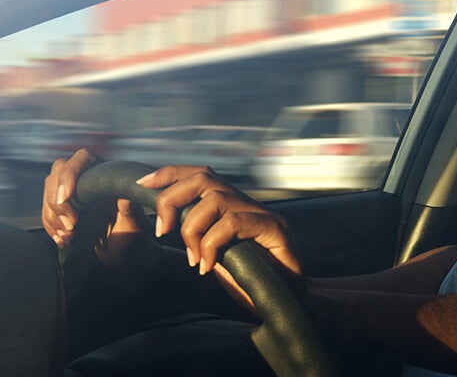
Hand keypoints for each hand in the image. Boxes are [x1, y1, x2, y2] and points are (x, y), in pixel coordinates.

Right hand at [42, 149, 148, 267]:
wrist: (126, 255)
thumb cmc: (134, 237)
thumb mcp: (134, 224)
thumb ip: (130, 209)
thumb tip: (125, 194)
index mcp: (107, 175)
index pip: (83, 158)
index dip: (70, 173)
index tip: (66, 197)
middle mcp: (89, 180)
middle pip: (58, 174)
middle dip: (58, 202)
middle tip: (71, 225)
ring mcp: (75, 194)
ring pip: (49, 194)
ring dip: (53, 217)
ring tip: (69, 236)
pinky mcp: (65, 210)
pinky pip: (47, 212)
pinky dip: (50, 227)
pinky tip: (62, 239)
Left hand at [136, 165, 302, 279]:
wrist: (291, 304)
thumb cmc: (254, 284)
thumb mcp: (215, 258)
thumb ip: (198, 239)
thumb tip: (165, 225)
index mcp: (235, 207)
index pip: (201, 175)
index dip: (171, 174)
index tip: (143, 184)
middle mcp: (250, 204)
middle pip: (204, 177)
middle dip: (172, 198)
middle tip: (162, 230)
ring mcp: (265, 215)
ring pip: (215, 199)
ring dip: (192, 228)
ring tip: (192, 258)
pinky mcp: (276, 229)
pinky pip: (232, 223)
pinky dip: (211, 244)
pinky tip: (208, 266)